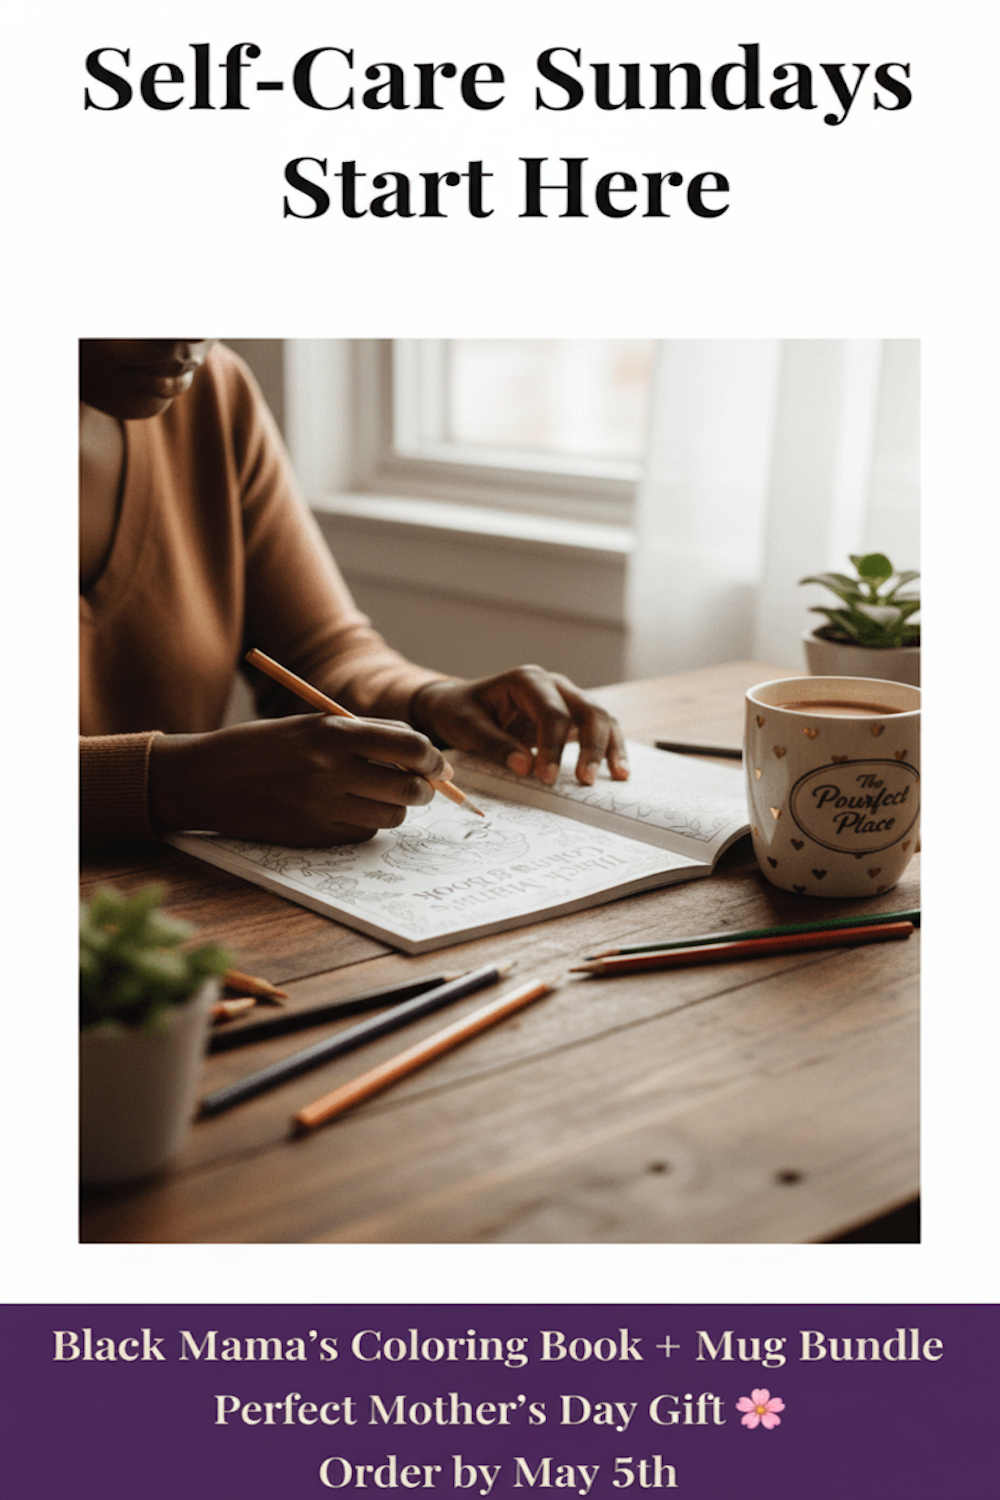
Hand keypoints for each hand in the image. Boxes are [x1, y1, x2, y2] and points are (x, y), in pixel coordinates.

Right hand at [148, 714, 452, 845]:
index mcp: (333, 733)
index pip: (411, 748)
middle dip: (423, 789)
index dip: (433, 758)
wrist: (204, 779)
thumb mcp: (311, 725)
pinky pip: (361, 835)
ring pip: (390, 817)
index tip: (437, 764)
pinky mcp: (311, 836)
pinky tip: (346, 811)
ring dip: (394, 809)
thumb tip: (420, 752)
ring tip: (377, 797)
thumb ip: (364, 734)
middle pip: (408, 789)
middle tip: (420, 787)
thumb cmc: (263, 746)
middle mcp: (330, 771)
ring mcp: (320, 807)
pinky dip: (365, 825)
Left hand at [410, 666, 628, 786]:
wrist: (458, 705)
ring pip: (601, 717)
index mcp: (526, 680)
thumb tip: (525, 768)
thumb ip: (495, 745)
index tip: (545, 778)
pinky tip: (617, 771)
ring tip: (616, 777)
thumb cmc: (460, 712)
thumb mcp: (466, 727)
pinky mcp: (571, 716)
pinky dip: (610, 747)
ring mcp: (565, 698)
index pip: (552, 712)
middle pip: (587, 710)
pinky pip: (598, 728)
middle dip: (591, 746)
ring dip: (609, 746)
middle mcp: (553, 684)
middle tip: (584, 781)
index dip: (553, 747)